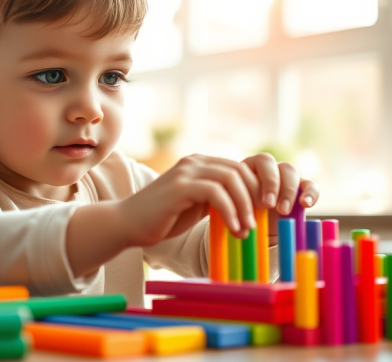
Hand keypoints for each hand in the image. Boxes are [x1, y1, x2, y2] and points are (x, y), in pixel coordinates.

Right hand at [118, 154, 261, 245]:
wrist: (128, 224)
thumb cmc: (163, 219)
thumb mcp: (197, 205)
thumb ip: (217, 198)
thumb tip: (251, 207)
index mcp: (200, 164)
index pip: (239, 168)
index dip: (256, 189)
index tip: (264, 213)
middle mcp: (194, 162)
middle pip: (238, 170)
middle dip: (255, 196)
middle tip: (259, 222)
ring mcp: (186, 172)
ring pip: (230, 179)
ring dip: (245, 205)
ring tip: (248, 229)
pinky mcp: (180, 186)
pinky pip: (215, 193)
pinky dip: (230, 212)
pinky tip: (234, 229)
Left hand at [241, 153, 319, 245]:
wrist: (254, 230)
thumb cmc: (239, 218)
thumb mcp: (234, 212)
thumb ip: (234, 209)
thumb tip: (235, 217)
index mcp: (248, 167)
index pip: (257, 163)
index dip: (260, 181)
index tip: (260, 204)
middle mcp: (266, 169)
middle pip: (271, 163)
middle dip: (271, 183)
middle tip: (269, 205)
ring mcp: (284, 177)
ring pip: (289, 170)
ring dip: (287, 190)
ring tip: (283, 211)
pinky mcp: (301, 189)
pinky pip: (310, 185)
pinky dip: (310, 193)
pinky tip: (306, 205)